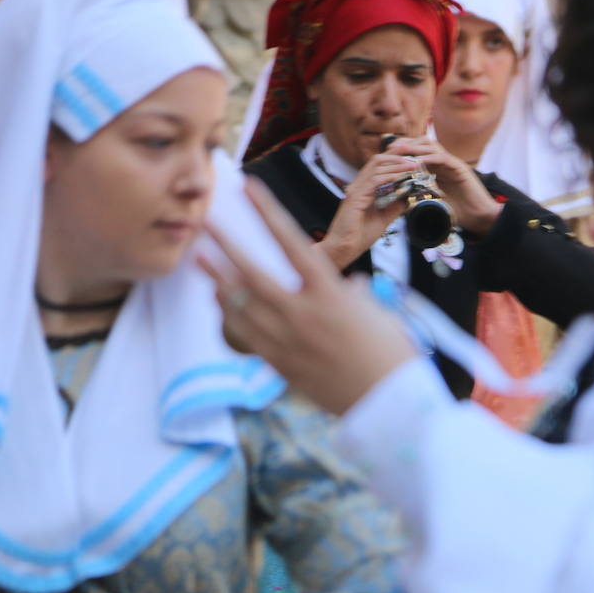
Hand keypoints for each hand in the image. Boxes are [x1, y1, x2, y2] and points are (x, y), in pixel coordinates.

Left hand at [198, 179, 418, 415]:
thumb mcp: (376, 311)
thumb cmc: (393, 354)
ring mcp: (288, 341)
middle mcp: (302, 313)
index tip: (248, 187)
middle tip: (202, 220)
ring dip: (218, 279)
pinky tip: (221, 301)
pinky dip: (232, 315)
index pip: (290, 241)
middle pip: (251, 272)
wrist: (390, 405)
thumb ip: (351, 294)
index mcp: (329, 292)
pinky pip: (247, 335)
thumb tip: (343, 288)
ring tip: (200, 259)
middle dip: (224, 244)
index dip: (266, 211)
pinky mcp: (282, 366)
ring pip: (241, 305)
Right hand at [317, 153, 411, 268]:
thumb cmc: (358, 236)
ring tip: (412, 165)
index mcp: (363, 189)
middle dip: (395, 154)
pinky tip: (401, 177)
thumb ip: (394, 207)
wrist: (343, 250)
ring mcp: (355, 190)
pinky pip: (374, 181)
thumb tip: (409, 198)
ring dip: (396, 165)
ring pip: (376, 167)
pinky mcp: (355, 197)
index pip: (378, 167)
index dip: (393, 157)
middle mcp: (358, 186)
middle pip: (377, 160)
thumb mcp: (383, 219)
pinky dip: (389, 176)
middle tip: (412, 153)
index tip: (409, 154)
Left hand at [383, 137, 503, 235]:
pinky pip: (443, 157)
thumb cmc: (458, 212)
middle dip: (406, 143)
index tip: (387, 153)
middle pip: (423, 143)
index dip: (402, 150)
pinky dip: (429, 157)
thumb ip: (420, 198)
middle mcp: (444, 162)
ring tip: (400, 150)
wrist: (478, 217)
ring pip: (432, 146)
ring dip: (415, 147)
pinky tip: (417, 161)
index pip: (418, 151)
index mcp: (436, 168)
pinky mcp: (460, 168)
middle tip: (391, 148)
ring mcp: (452, 163)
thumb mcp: (433, 203)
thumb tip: (402, 203)